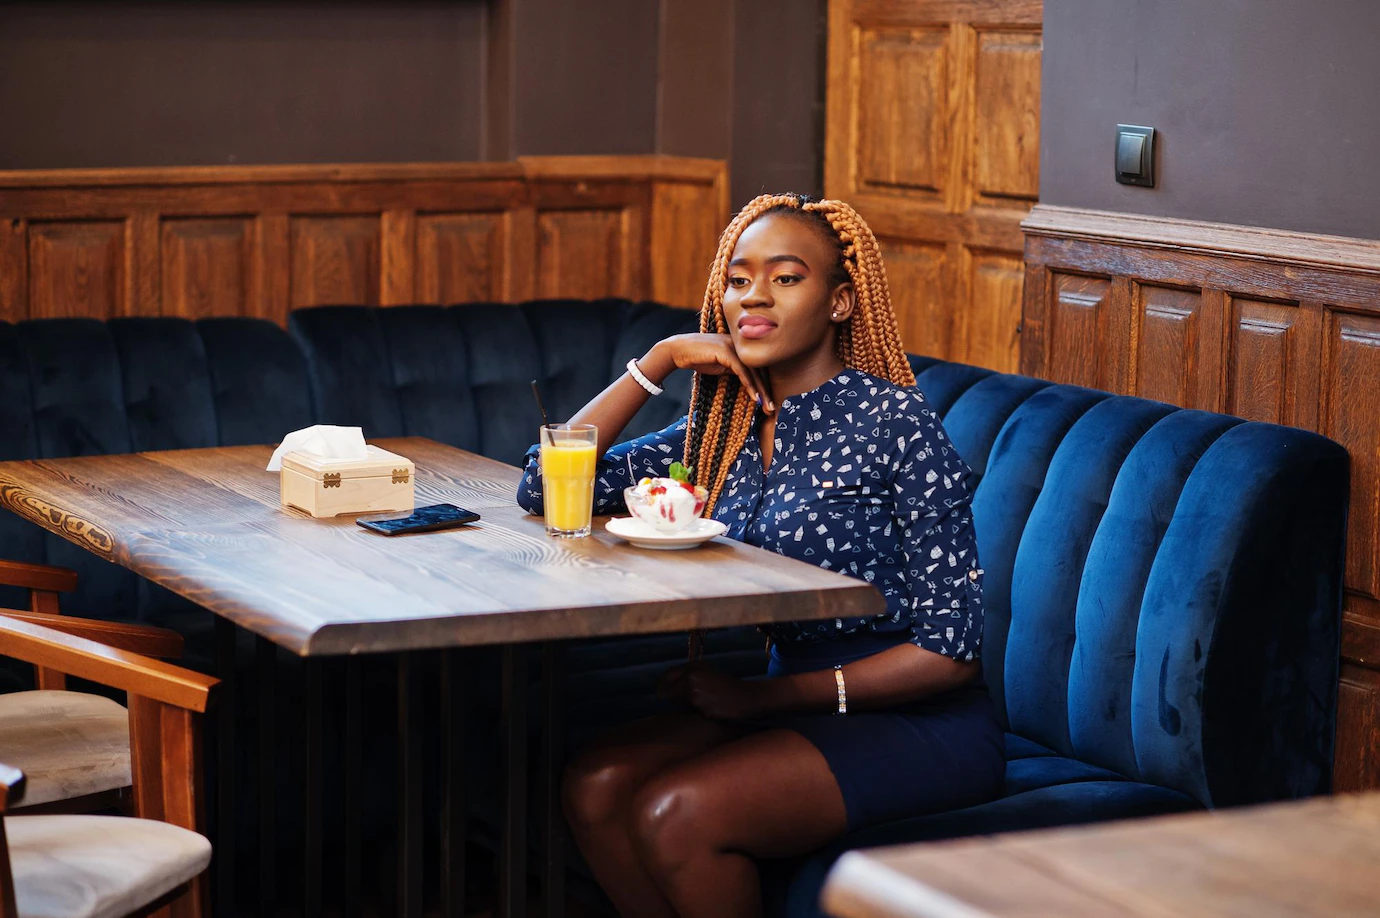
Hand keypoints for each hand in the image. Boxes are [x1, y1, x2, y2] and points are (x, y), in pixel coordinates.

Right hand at [643, 335, 773, 411]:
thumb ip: (734, 369)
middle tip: (772, 408)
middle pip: (759, 370)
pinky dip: (750, 385)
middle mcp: (740, 345)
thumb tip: (747, 381)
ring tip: (767, 407)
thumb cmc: (697, 358)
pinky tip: (755, 397)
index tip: (768, 401)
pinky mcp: (726, 352)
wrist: (678, 350)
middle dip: (766, 390)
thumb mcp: (721, 365)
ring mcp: (733, 346)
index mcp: (740, 347)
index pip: (757, 367)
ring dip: (761, 391)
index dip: (764, 384)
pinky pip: (742, 371)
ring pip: (753, 371)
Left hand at [657, 662, 763, 720]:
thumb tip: (664, 688)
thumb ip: (688, 675)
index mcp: (692, 667)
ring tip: (705, 701)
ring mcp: (694, 692)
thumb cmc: (726, 685)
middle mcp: (690, 677)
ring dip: (687, 706)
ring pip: (679, 704)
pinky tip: (710, 707)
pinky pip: (690, 712)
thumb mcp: (707, 672)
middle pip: (669, 693)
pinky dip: (697, 711)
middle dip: (675, 699)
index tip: (659, 694)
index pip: (667, 676)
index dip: (661, 686)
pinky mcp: (699, 706)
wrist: (745, 696)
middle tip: (690, 701)